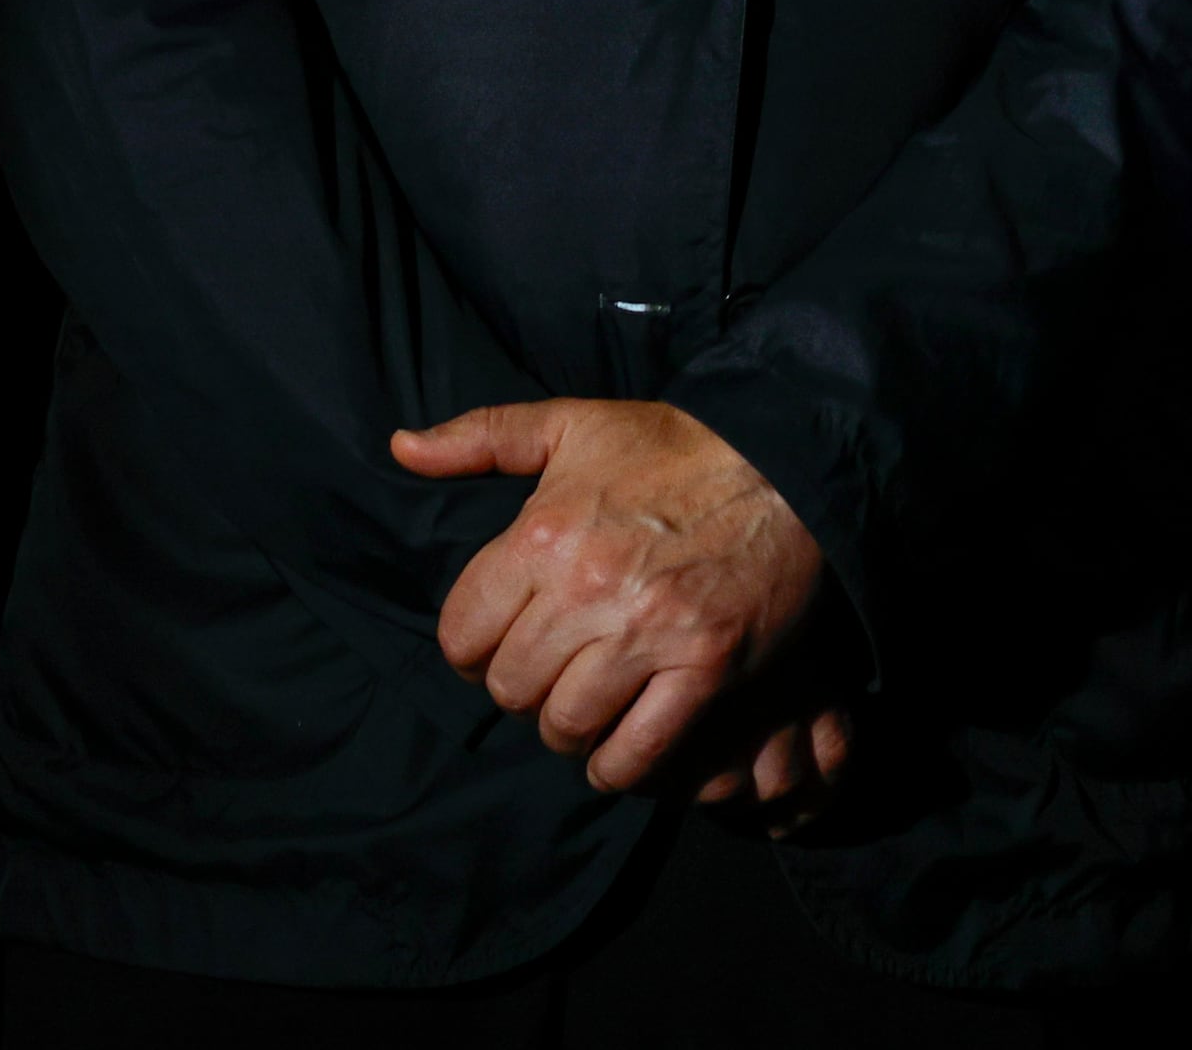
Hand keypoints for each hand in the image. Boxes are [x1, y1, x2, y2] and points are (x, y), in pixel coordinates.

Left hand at [392, 399, 847, 819]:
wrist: (790, 462)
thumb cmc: (677, 447)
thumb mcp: (574, 424)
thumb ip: (481, 436)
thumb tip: (401, 446)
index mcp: (543, 534)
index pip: (462, 635)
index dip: (473, 649)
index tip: (500, 644)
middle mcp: (587, 587)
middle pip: (511, 688)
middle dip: (523, 689)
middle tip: (551, 673)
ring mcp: (650, 632)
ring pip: (567, 725)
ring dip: (568, 729)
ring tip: (586, 708)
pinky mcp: (706, 667)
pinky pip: (638, 752)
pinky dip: (620, 767)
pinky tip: (619, 753)